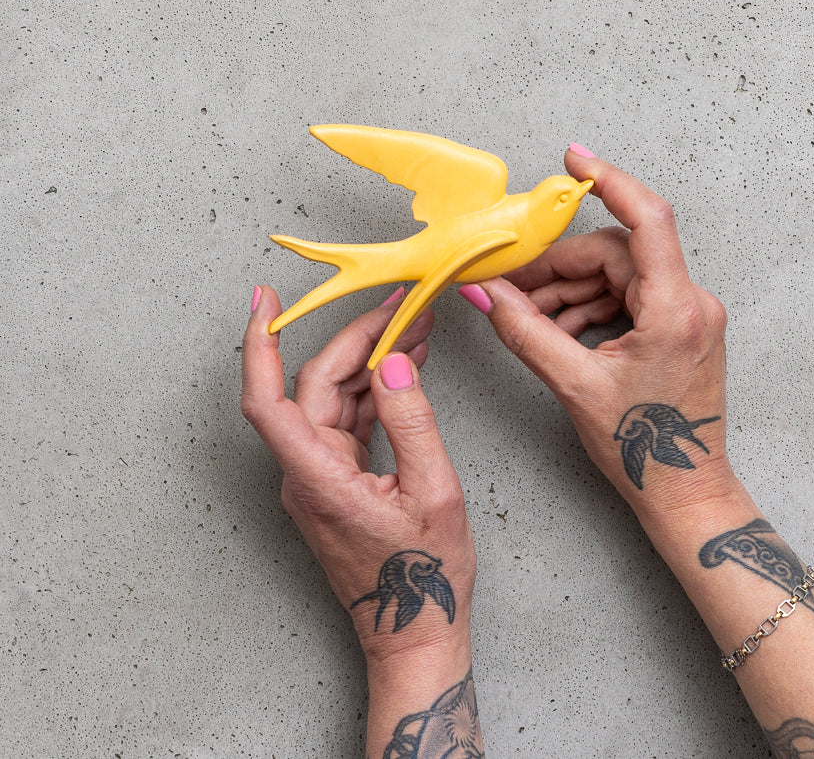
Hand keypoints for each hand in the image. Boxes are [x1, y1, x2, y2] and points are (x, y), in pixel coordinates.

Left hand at [241, 288, 475, 663]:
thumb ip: (411, 421)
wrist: (415, 635)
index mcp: (317, 479)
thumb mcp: (432, 492)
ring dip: (370, 363)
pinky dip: (372, 392)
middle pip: (314, 387)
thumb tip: (392, 363)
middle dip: (357, 340)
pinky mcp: (333, 481)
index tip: (263, 299)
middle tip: (402, 309)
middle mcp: (305, 475)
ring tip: (415, 332)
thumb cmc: (423, 579)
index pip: (267, 400)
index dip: (259, 345)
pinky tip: (403, 370)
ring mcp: (317, 478)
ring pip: (331, 400)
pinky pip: (345, 421)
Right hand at [459, 152, 734, 515]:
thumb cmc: (643, 449)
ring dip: (566, 291)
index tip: (573, 157)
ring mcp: (687, 314)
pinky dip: (586, 306)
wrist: (684, 492)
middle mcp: (690, 303)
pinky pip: (625, 296)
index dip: (609, 180)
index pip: (647, 220)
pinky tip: (554, 330)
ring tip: (525, 317)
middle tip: (507, 283)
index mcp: (675, 311)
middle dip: (556, 267)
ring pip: (614, 275)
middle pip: (612, 254)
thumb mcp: (574, 385)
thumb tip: (484, 291)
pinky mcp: (677, 326)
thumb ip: (524, 330)